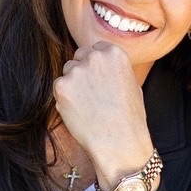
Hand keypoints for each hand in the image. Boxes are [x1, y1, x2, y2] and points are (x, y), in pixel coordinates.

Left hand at [52, 41, 151, 183]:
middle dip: (82, 72)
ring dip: (72, 85)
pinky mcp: (61, 86)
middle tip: (91, 95)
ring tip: (87, 106)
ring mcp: (76, 70)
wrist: (118, 141)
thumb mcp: (132, 84)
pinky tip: (79, 112)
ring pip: (67, 72)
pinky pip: (58, 88)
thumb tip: (104, 68)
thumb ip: (114, 70)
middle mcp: (94, 57)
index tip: (99, 79)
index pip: (95, 49)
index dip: (95, 65)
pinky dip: (64, 99)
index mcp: (114, 53)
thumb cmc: (129, 118)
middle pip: (79, 57)